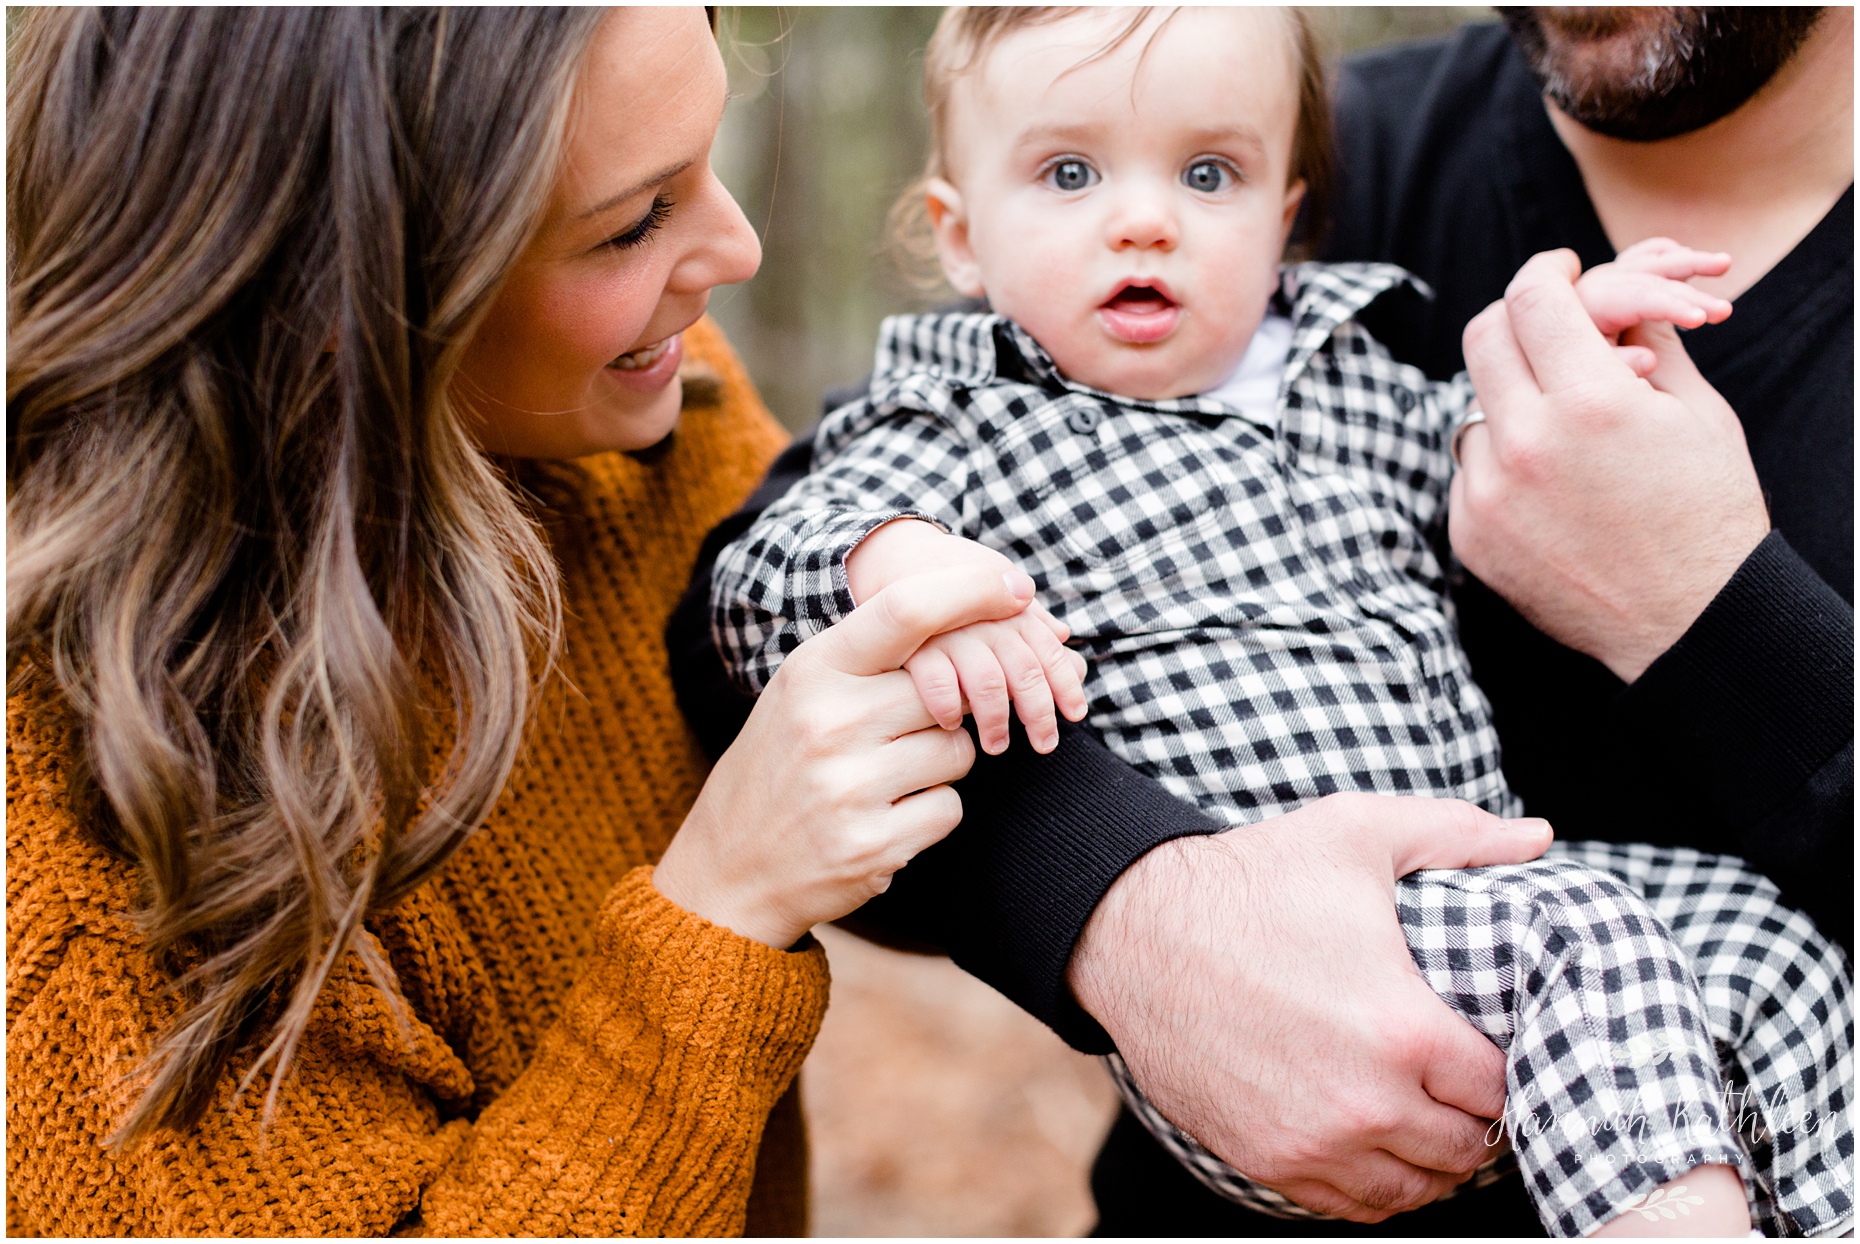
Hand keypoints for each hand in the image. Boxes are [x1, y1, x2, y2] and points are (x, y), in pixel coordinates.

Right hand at [654, 564, 1037, 947]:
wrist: (728, 869)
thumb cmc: (782, 766)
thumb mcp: (804, 692)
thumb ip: (874, 659)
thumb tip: (977, 621)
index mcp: (813, 671)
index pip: (906, 610)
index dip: (973, 590)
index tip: (1017, 585)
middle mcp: (829, 722)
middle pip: (950, 691)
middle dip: (951, 711)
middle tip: (904, 734)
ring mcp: (850, 787)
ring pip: (960, 752)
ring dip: (941, 766)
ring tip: (884, 778)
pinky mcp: (873, 845)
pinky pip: (949, 808)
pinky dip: (930, 813)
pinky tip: (884, 818)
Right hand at [848, 518, 1086, 754]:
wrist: (893, 555)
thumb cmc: (952, 578)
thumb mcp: (995, 587)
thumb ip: (1028, 616)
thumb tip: (1064, 637)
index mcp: (1009, 607)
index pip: (1047, 651)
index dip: (1066, 685)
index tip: (1076, 715)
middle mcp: (984, 619)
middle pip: (1024, 671)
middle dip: (1038, 713)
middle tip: (1044, 744)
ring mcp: (949, 632)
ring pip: (988, 684)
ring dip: (996, 721)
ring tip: (997, 746)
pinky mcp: (912, 646)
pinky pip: (939, 684)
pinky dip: (950, 708)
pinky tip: (952, 725)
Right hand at [1068, 793, 1553, 1221]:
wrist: (1135, 932)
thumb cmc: (1249, 881)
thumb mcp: (1356, 834)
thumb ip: (1459, 833)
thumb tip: (1539, 836)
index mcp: (1403, 1028)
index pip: (1503, 1088)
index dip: (1508, 1066)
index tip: (1491, 1044)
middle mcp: (1365, 1102)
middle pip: (1467, 1149)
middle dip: (1475, 1114)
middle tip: (1463, 1079)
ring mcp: (1313, 1142)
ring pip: (1415, 1189)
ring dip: (1431, 1157)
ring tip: (1426, 1113)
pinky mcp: (1267, 1160)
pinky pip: (1353, 1205)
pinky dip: (1376, 1181)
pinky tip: (1374, 1138)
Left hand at [1453, 248, 1769, 682]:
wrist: (1688, 620)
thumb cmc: (1707, 511)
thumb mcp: (1697, 411)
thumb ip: (1644, 338)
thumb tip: (1604, 290)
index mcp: (1591, 402)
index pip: (1534, 298)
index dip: (1546, 269)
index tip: (1559, 268)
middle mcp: (1527, 444)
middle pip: (1484, 336)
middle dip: (1516, 316)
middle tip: (1546, 320)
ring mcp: (1489, 494)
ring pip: (1475, 406)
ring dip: (1513, 399)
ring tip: (1565, 425)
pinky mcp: (1469, 535)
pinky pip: (1471, 470)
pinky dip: (1503, 461)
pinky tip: (1550, 483)